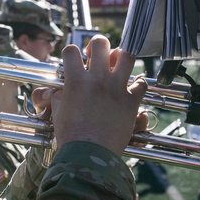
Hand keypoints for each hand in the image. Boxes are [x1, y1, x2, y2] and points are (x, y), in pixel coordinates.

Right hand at [32, 36, 147, 155]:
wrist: (89, 156)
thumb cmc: (71, 135)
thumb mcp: (58, 111)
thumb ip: (59, 96)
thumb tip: (59, 91)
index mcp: (76, 80)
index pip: (71, 50)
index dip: (71, 53)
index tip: (75, 61)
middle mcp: (97, 79)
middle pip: (100, 43)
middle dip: (97, 46)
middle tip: (96, 57)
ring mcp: (116, 88)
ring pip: (126, 55)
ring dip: (121, 57)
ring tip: (117, 65)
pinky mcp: (131, 101)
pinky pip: (141, 83)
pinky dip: (138, 83)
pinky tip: (131, 88)